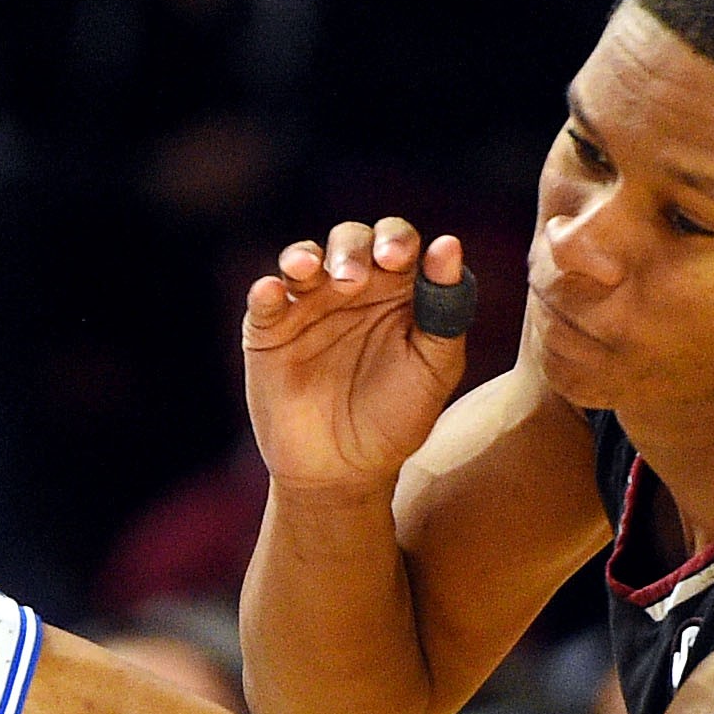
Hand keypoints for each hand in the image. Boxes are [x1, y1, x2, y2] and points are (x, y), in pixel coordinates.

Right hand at [243, 218, 472, 497]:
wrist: (344, 472)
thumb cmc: (397, 419)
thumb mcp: (434, 369)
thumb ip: (447, 312)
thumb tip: (449, 245)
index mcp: (397, 289)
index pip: (398, 242)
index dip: (397, 241)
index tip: (398, 260)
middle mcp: (352, 287)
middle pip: (349, 241)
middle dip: (351, 249)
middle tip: (354, 279)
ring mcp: (307, 306)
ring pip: (302, 259)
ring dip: (305, 257)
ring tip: (310, 271)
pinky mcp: (269, 331)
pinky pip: (264, 300)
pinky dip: (266, 291)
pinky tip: (272, 291)